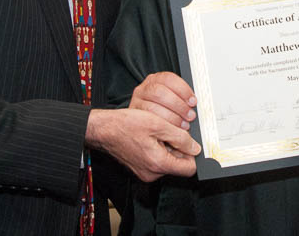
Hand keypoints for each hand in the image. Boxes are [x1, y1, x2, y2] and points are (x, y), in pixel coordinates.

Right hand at [85, 108, 200, 181]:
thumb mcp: (158, 125)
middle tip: (174, 130)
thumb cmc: (126, 125)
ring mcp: (145, 172)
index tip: (192, 141)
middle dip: (180, 147)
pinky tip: (153, 135)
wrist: (104, 129)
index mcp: (158, 164)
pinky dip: (159, 148)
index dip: (193, 154)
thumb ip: (179, 137)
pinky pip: (157, 160)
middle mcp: (152, 173)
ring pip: (168, 161)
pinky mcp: (140, 167)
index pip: (189, 169)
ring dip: (169, 146)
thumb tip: (195, 147)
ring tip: (161, 130)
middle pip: (178, 164)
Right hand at [130, 72, 196, 130]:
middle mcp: (144, 89)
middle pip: (160, 93)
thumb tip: (194, 104)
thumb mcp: (170, 98)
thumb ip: (179, 98)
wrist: (137, 123)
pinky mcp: (134, 117)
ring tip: (183, 125)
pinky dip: (162, 126)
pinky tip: (170, 130)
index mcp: (155, 80)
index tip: (193, 101)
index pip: (169, 79)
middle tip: (190, 116)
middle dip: (179, 105)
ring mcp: (137, 102)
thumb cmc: (159, 110)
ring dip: (172, 118)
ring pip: (153, 108)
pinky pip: (148, 121)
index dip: (183, 89)